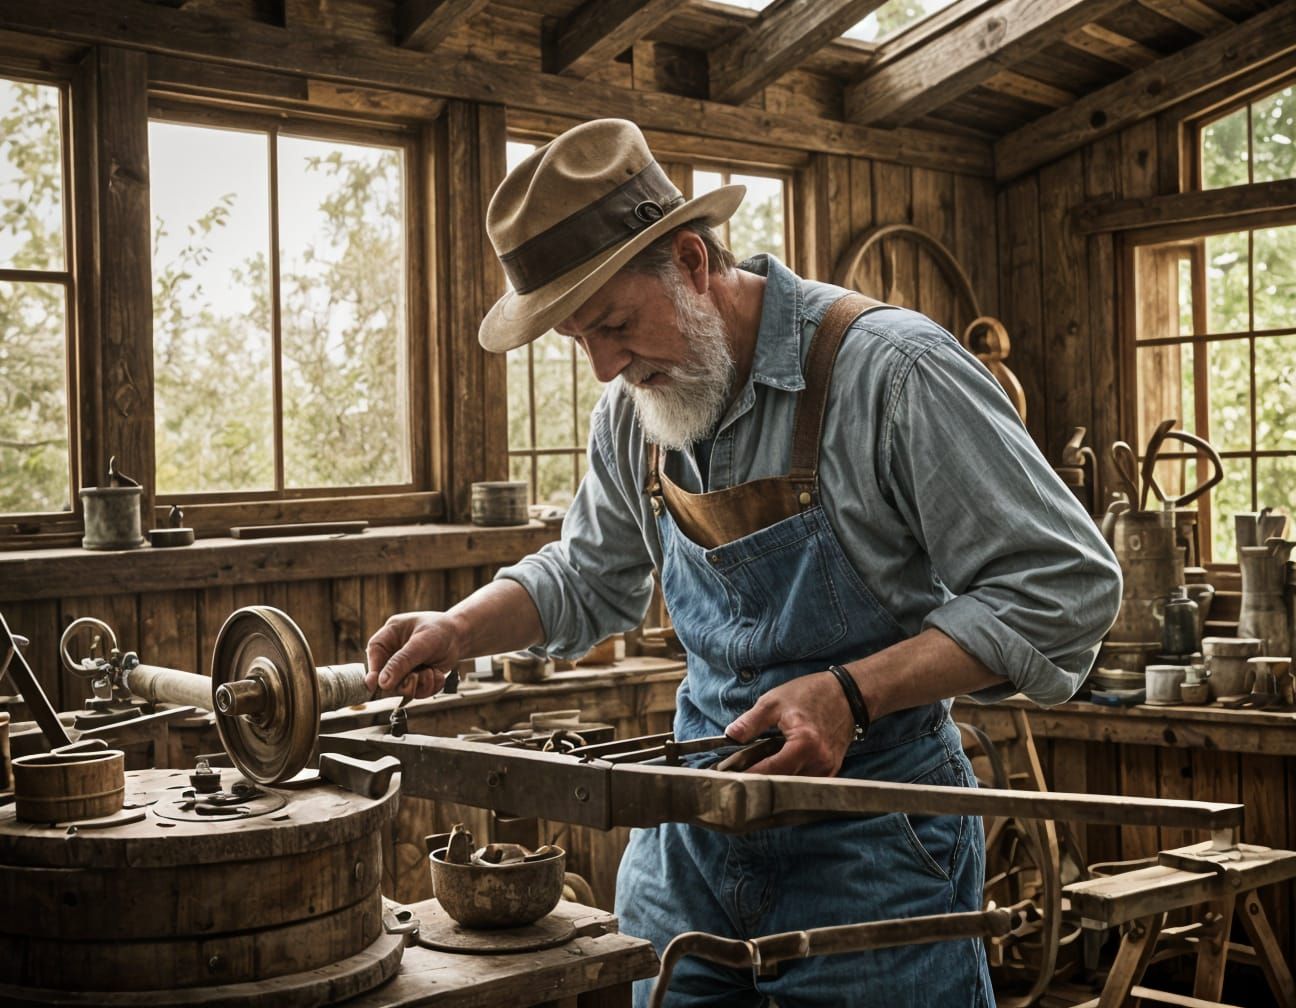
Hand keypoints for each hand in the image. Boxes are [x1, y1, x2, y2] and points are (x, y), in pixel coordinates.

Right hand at [365, 611, 462, 699]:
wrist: (460, 636)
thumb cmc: (440, 631)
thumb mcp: (421, 643)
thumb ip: (402, 661)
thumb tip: (382, 683)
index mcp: (388, 637)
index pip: (373, 656)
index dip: (374, 672)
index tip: (377, 685)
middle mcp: (392, 655)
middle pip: (385, 679)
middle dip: (404, 682)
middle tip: (416, 677)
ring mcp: (403, 669)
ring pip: (402, 690)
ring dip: (420, 684)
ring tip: (431, 671)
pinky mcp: (415, 679)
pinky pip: (417, 692)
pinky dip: (430, 686)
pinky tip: (437, 674)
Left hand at [724, 671, 854, 775]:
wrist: (849, 694)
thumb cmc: (812, 694)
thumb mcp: (774, 701)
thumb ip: (750, 722)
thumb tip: (729, 736)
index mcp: (804, 743)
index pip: (770, 770)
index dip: (748, 776)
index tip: (728, 779)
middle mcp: (819, 762)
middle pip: (782, 784)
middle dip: (758, 784)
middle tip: (736, 781)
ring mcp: (827, 770)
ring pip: (794, 788)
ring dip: (774, 785)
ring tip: (752, 778)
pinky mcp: (830, 771)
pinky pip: (805, 784)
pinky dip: (789, 781)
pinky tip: (774, 775)